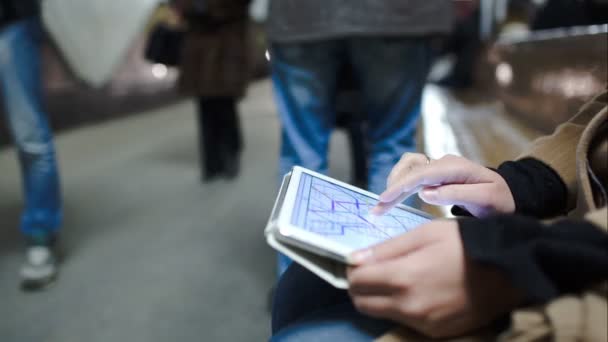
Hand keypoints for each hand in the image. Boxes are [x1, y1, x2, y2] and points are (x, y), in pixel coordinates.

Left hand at [347, 221, 521, 337]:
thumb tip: (354, 259)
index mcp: (403, 278)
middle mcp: (408, 306)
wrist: (508, 271)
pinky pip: (404, 321)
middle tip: (372, 271)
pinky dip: (400, 308)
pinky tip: (415, 292)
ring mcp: (422, 323)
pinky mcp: (436, 332)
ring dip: (378, 298)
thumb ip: (386, 248)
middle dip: (360, 287)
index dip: (353, 270)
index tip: (360, 261)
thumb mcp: (424, 234)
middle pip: (362, 303)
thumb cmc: (464, 243)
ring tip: (395, 280)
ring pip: (381, 314)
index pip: (356, 282)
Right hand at [372, 154, 514, 217]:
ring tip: (384, 203)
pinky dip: (401, 183)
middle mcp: (444, 163)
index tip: (383, 200)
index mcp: (455, 167)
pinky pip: (413, 174)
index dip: (400, 186)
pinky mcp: (436, 174)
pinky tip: (394, 197)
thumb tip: (424, 193)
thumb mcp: (485, 200)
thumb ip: (456, 194)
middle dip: (392, 185)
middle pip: (410, 166)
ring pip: (408, 167)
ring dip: (394, 182)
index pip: (421, 174)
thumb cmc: (500, 200)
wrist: (510, 194)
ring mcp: (439, 166)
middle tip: (378, 207)